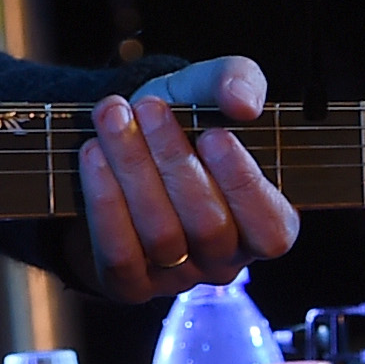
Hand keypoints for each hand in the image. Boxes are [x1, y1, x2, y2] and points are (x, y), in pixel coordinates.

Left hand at [71, 55, 300, 303]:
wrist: (114, 145)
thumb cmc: (176, 122)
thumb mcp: (204, 90)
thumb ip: (236, 80)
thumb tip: (243, 102)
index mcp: (262, 222)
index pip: (272, 229)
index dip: (245, 185)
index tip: (213, 133)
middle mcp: (224, 259)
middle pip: (208, 227)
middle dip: (174, 161)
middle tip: (147, 107)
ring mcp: (176, 277)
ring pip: (162, 238)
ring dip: (132, 170)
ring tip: (112, 117)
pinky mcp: (129, 283)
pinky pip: (120, 256)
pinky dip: (104, 202)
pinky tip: (92, 155)